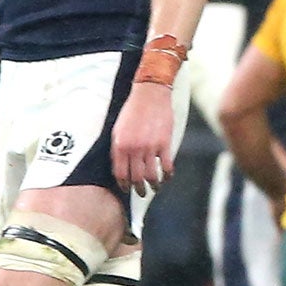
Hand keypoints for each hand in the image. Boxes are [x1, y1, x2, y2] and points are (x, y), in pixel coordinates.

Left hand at [111, 81, 177, 195]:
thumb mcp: (118, 128)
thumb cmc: (132, 110)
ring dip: (154, 185)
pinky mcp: (164, 143)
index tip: (127, 189)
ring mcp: (150, 147)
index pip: (120, 173)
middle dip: (139, 189)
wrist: (150, 93)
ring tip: (155, 187)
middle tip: (142, 193)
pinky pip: (166, 166)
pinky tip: (167, 176)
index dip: (124, 185)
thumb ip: (118, 148)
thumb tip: (119, 166)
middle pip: (136, 178)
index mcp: (120, 145)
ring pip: (151, 176)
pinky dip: (167, 175)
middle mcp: (134, 148)